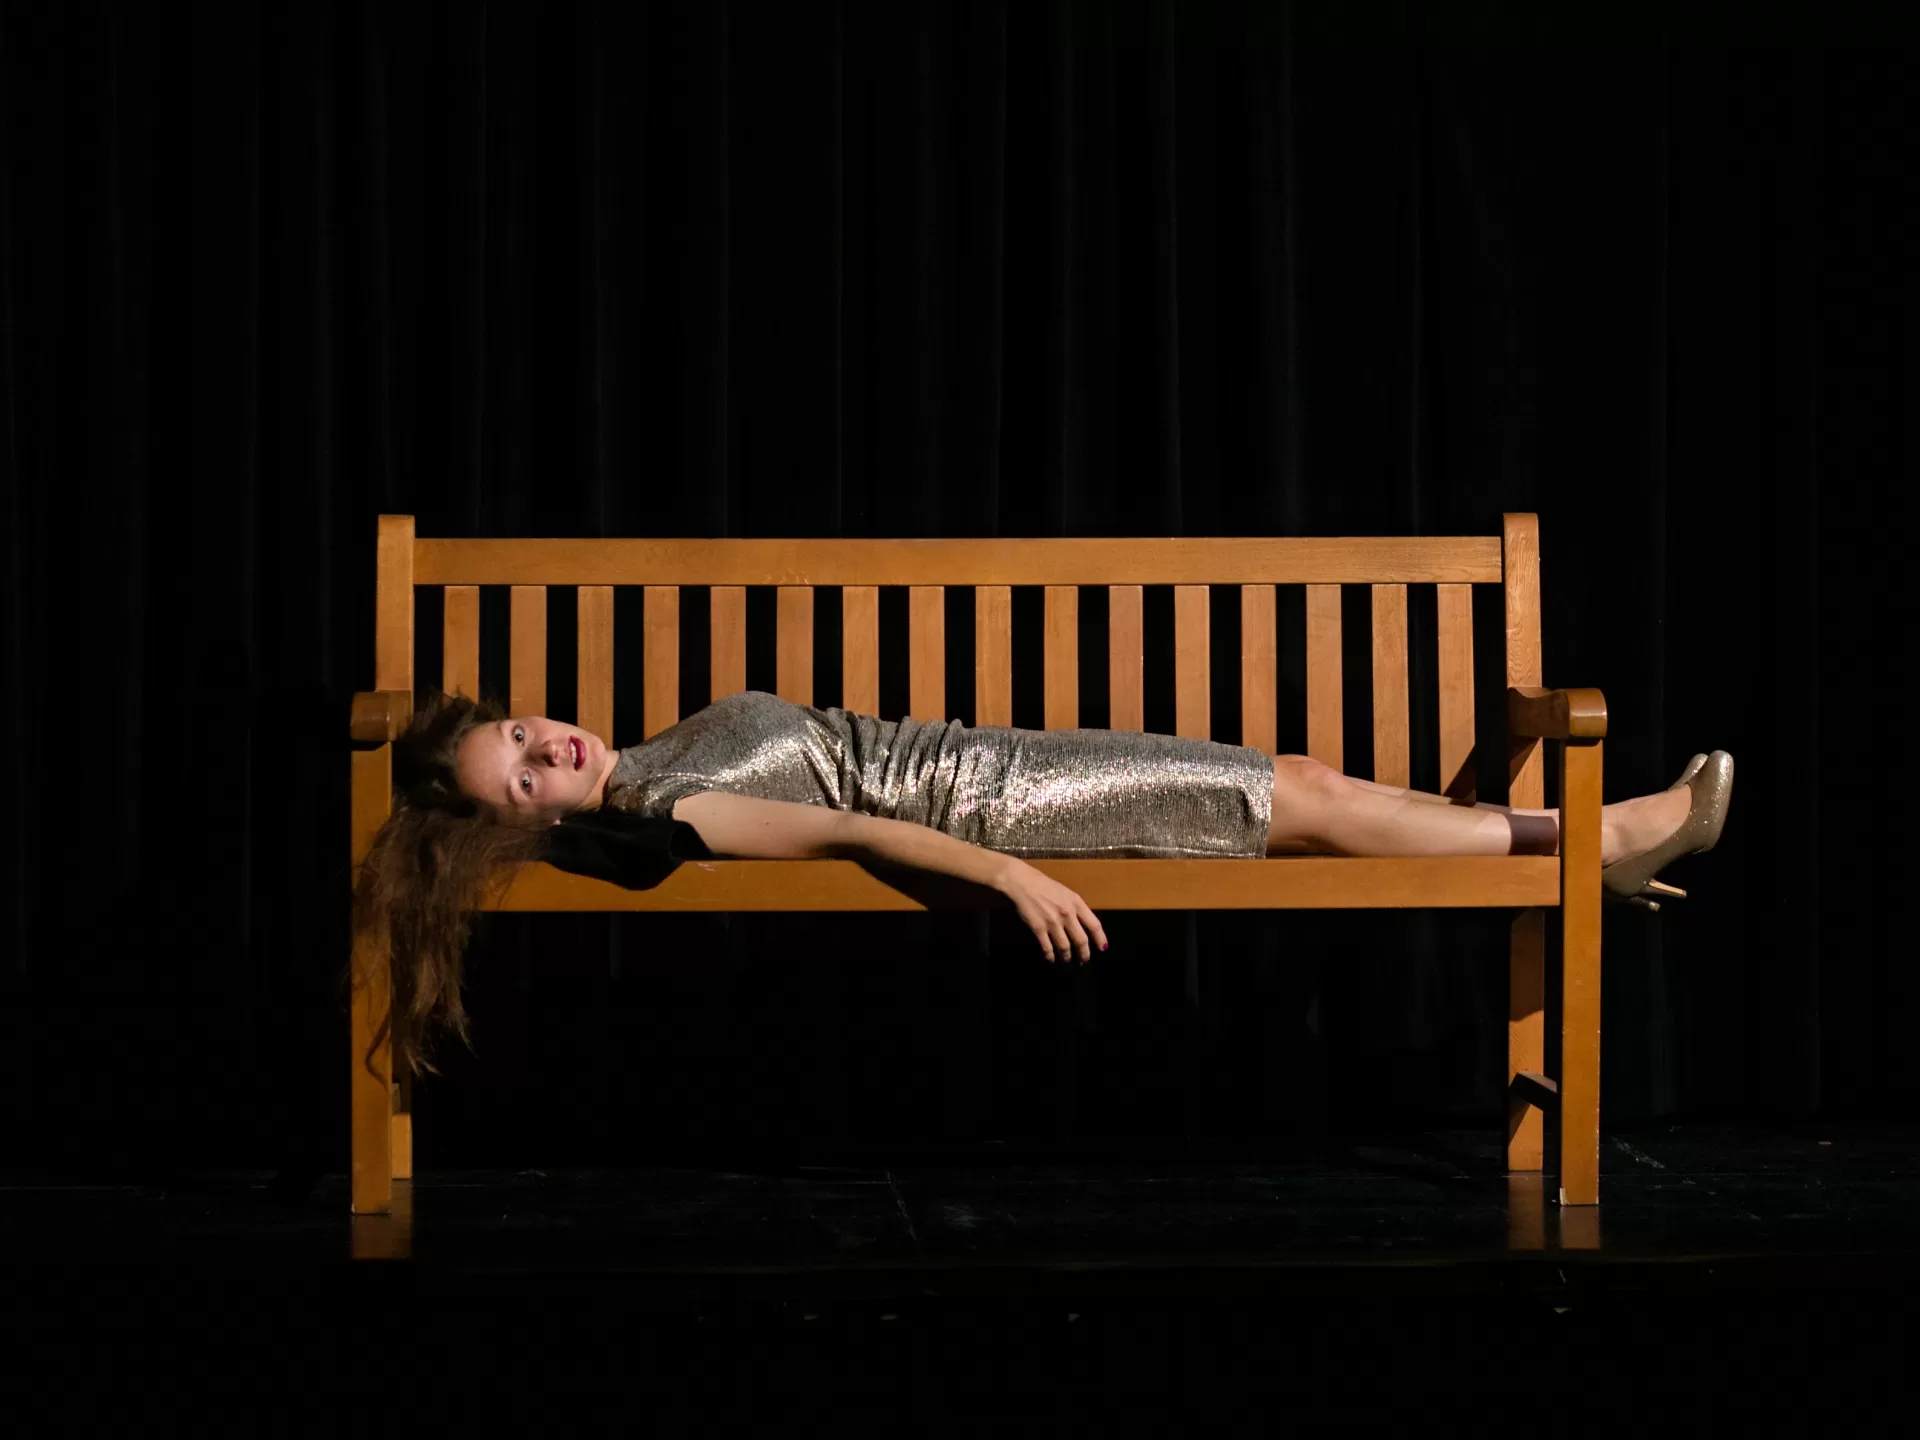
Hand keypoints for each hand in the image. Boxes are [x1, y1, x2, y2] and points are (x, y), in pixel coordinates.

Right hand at [993, 857, 1107, 963]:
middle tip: (1083, 960)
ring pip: (1065, 946)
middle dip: (1084, 954)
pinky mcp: (1038, 928)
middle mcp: (1067, 914)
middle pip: (1081, 940)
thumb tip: (1083, 926)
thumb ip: (1075, 908)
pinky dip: (1050, 956)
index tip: (1102, 948)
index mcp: (1076, 903)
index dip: (1100, 939)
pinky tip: (1051, 959)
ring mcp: (1053, 922)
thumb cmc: (1045, 886)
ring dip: (1067, 956)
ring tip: (1066, 960)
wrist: (1023, 883)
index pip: (1094, 925)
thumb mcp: (1066, 893)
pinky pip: (1047, 947)